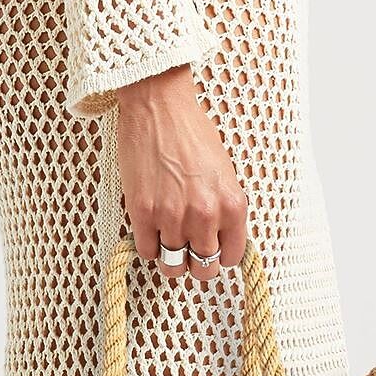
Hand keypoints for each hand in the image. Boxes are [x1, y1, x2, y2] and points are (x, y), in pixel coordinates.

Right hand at [115, 65, 248, 284]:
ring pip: (173, 267)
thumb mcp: (224, 173)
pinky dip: (148, 247)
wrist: (159, 105)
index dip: (219, 255)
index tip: (210, 248)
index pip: (230, 257)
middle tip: (188, 250)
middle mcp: (206, 215)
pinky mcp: (143, 212)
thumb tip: (219, 238)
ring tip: (167, 241)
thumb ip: (224, 208)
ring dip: (170, 258)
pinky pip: (147, 252)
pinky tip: (151, 230)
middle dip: (196, 263)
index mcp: (233, 205)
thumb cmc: (192, 132)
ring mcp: (173, 216)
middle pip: (203, 269)